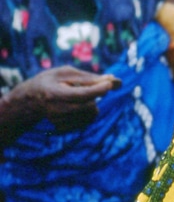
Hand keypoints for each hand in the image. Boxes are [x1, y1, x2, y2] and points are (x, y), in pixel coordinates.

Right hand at [5, 66, 119, 133]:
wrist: (30, 100)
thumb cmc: (51, 81)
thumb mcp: (66, 73)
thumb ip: (89, 77)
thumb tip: (114, 80)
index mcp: (53, 94)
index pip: (81, 95)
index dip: (98, 89)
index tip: (110, 83)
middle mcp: (55, 110)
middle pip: (88, 106)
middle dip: (96, 95)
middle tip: (93, 87)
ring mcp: (59, 121)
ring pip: (91, 114)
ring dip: (93, 103)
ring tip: (80, 96)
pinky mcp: (64, 128)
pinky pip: (88, 120)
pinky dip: (90, 111)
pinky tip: (80, 105)